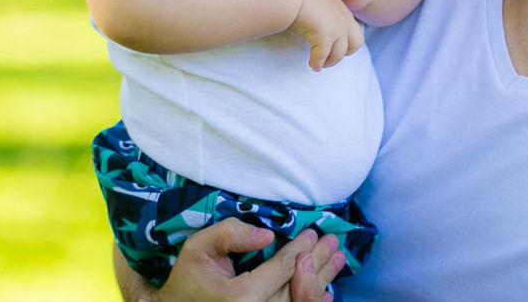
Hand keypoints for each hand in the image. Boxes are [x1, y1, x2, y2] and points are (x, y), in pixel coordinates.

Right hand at [137, 223, 345, 301]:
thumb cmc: (189, 278)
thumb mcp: (199, 247)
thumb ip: (230, 235)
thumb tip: (268, 235)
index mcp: (241, 298)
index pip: (282, 269)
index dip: (300, 248)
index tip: (313, 232)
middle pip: (298, 287)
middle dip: (319, 262)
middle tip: (332, 241)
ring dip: (323, 280)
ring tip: (338, 259)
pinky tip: (327, 291)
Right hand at [287, 0, 363, 70]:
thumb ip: (316, 7)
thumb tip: (309, 17)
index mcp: (340, 7)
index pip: (351, 27)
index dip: (343, 38)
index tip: (330, 44)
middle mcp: (343, 18)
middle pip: (356, 43)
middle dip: (344, 52)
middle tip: (329, 58)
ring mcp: (336, 28)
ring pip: (339, 54)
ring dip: (329, 61)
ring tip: (317, 64)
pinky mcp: (325, 36)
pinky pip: (322, 56)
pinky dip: (317, 62)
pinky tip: (311, 64)